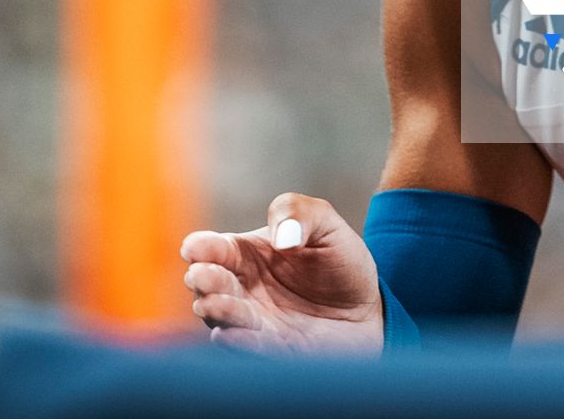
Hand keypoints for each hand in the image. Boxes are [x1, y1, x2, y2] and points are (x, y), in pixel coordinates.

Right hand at [180, 191, 385, 353]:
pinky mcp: (274, 349)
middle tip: (201, 276)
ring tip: (212, 304)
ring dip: (216, 311)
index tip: (195, 248)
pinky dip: (237, 342)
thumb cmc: (339, 260)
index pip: (213, 249)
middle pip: (209, 285)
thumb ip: (299, 213)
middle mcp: (243, 289)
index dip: (200, 247)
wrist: (368, 306)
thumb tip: (281, 237)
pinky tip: (227, 335)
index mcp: (246, 254)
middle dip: (202, 280)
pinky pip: (250, 348)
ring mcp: (255, 321)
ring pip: (223, 318)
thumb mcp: (326, 224)